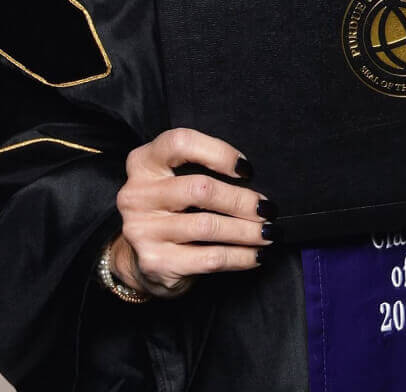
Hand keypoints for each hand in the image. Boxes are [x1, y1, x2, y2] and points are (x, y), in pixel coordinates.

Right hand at [112, 127, 272, 299]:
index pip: (181, 143)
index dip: (219, 152)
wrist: (142, 260)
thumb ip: (201, 170)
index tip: (247, 169)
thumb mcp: (174, 180)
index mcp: (143, 163)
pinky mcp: (155, 262)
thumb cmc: (171, 210)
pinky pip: (209, 258)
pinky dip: (240, 256)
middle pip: (200, 189)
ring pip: (208, 226)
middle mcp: (137, 194)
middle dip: (241, 200)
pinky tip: (256, 255)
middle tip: (267, 209)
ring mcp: (142, 230)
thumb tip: (254, 180)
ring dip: (247, 231)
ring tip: (268, 232)